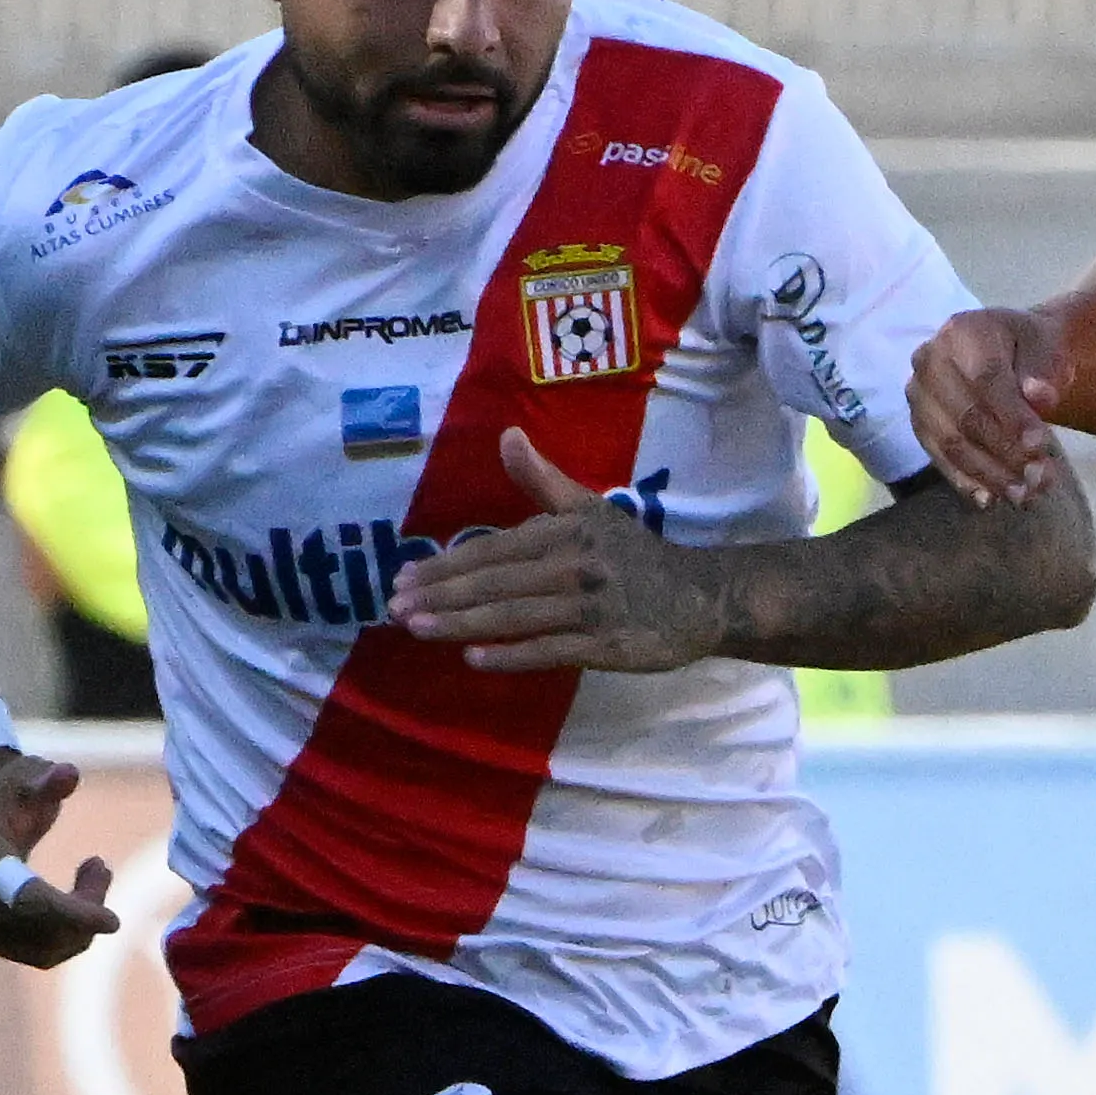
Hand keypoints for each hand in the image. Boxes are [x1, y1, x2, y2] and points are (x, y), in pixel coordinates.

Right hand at [0, 748, 118, 968]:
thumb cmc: (8, 797)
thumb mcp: (26, 775)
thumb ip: (48, 778)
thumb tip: (69, 774)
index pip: (25, 896)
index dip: (71, 911)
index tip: (114, 921)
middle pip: (42, 926)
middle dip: (86, 906)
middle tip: (100, 866)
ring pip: (46, 947)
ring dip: (83, 922)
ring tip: (92, 874)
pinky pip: (41, 955)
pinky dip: (71, 935)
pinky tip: (79, 902)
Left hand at [389, 431, 729, 671]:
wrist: (700, 596)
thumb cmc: (634, 554)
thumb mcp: (590, 509)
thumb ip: (543, 478)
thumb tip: (505, 435)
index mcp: (564, 532)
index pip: (493, 550)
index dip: (446, 565)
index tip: (404, 578)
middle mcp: (572, 567)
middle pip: (495, 583)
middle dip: (442, 595)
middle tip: (395, 608)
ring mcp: (589, 609)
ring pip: (514, 616)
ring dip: (462, 623)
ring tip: (417, 630)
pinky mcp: (605, 647)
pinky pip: (549, 651)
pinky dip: (511, 655)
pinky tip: (474, 659)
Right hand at [908, 305, 1069, 506]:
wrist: (1004, 351)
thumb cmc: (1028, 348)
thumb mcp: (1046, 344)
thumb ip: (1044, 367)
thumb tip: (1040, 396)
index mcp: (963, 332)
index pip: (986, 379)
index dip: (1012, 416)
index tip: (1041, 445)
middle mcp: (930, 361)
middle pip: (967, 416)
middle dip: (1006, 452)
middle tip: (1040, 478)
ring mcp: (920, 396)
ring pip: (951, 443)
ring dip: (989, 474)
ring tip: (1024, 495)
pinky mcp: (920, 425)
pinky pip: (939, 458)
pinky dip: (965, 481)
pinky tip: (990, 500)